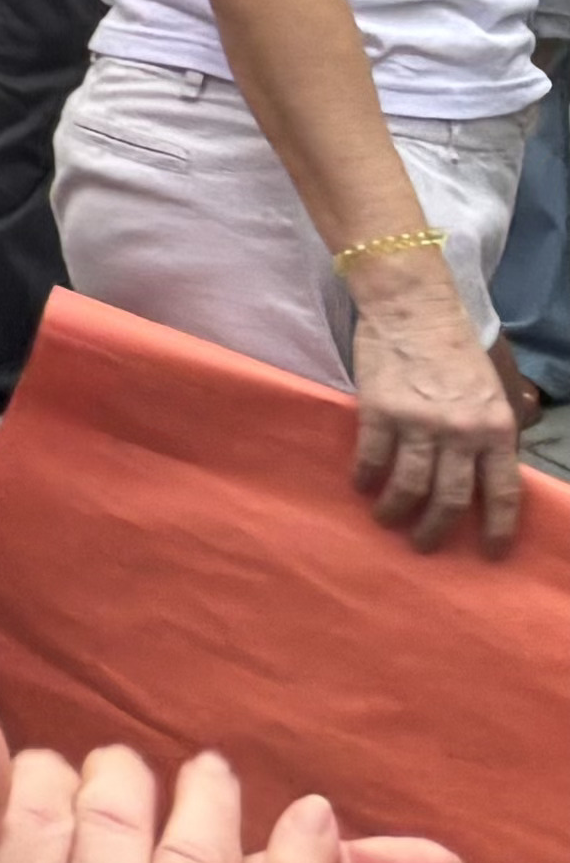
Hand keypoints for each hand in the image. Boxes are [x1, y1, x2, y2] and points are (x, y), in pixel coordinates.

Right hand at [342, 248, 523, 551]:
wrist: (413, 309)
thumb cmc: (455, 350)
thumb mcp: (492, 392)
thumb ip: (493, 432)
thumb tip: (488, 475)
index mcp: (496, 428)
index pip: (501, 492)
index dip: (498, 529)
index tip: (491, 553)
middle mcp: (461, 432)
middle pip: (450, 498)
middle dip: (437, 529)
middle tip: (424, 545)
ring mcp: (419, 423)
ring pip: (410, 485)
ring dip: (397, 510)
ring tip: (388, 521)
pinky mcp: (379, 411)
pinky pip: (372, 458)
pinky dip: (367, 478)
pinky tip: (362, 487)